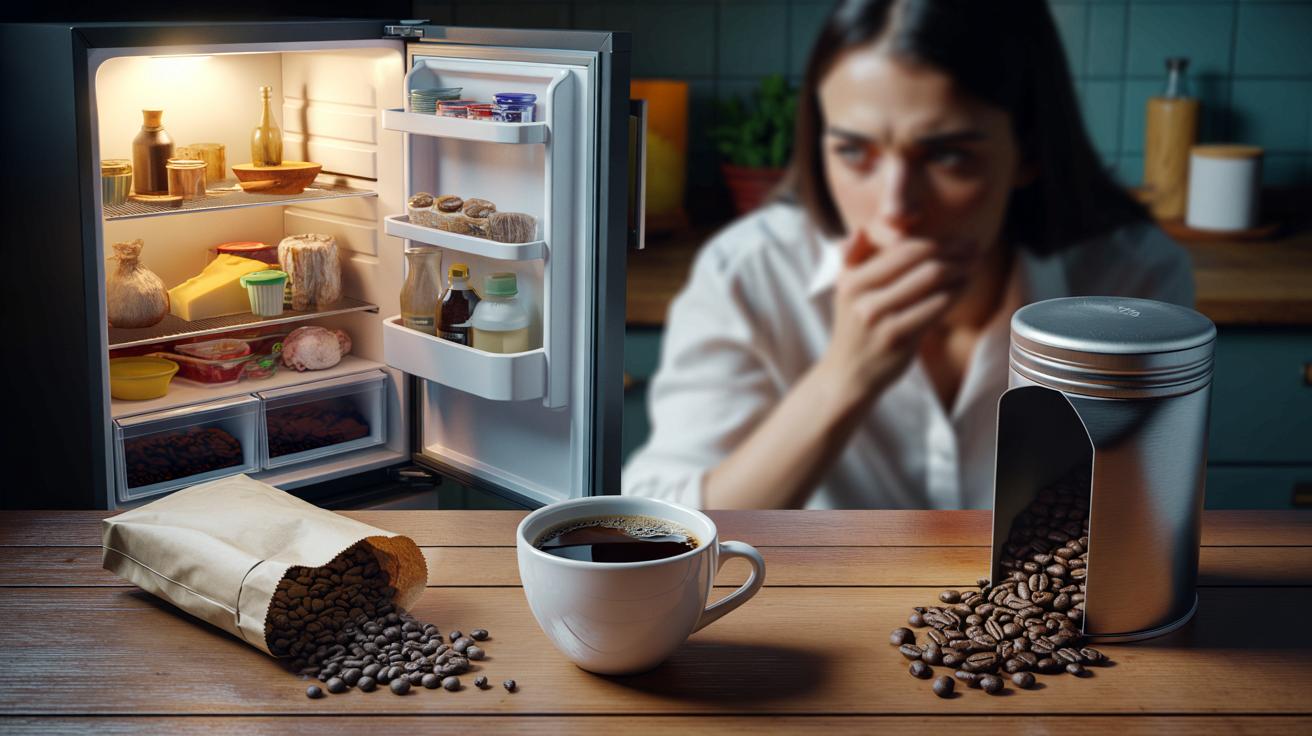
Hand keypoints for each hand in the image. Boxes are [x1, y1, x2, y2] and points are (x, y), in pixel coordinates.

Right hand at [819, 227, 973, 400]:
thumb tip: (864, 228)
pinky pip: (935, 308)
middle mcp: (862, 296)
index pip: (901, 247)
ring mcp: (879, 319)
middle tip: (975, 248)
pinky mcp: (897, 339)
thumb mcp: (846, 289)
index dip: (936, 240)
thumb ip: (855, 256)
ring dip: (960, 271)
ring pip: (931, 282)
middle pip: (919, 260)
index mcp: (851, 278)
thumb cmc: (855, 325)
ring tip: (973, 267)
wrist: (848, 374)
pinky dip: (955, 294)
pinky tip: (963, 288)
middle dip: (953, 251)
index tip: (959, 238)